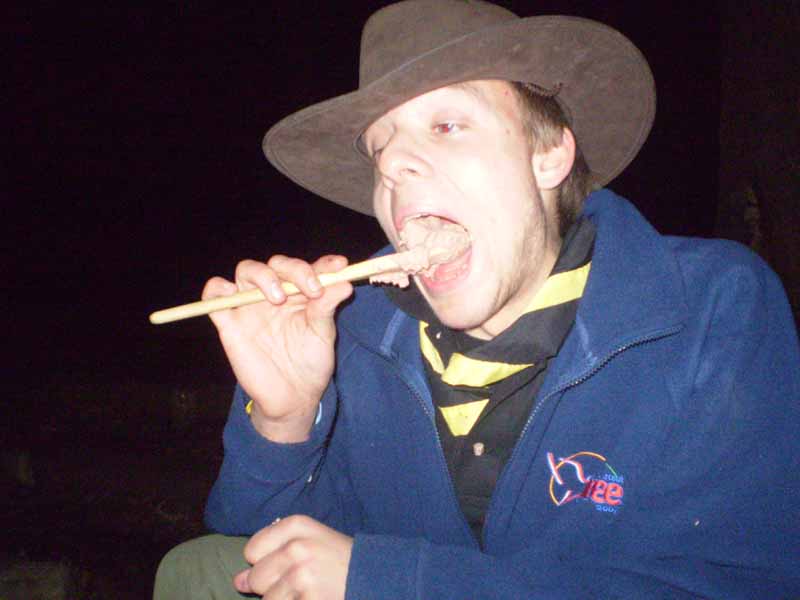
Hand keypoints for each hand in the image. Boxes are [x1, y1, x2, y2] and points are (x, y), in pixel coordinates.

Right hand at [203, 255, 352, 441]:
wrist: (292, 396)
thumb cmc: (310, 362)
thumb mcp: (323, 334)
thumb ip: (328, 307)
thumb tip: (345, 283)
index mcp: (302, 294)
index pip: (310, 268)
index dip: (324, 263)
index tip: (340, 266)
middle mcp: (276, 293)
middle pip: (277, 264)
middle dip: (295, 269)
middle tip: (312, 290)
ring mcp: (251, 305)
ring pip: (246, 270)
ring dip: (263, 275)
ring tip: (279, 298)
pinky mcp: (229, 322)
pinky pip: (213, 295)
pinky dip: (217, 289)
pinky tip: (233, 296)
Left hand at [234, 515, 352, 598]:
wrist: (377, 575)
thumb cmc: (338, 558)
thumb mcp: (309, 541)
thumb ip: (272, 555)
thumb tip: (238, 581)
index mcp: (297, 525)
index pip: (252, 549)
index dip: (265, 561)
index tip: (286, 562)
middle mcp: (297, 547)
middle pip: (256, 577)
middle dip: (272, 585)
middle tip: (300, 581)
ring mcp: (302, 576)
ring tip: (308, 591)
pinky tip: (313, 598)